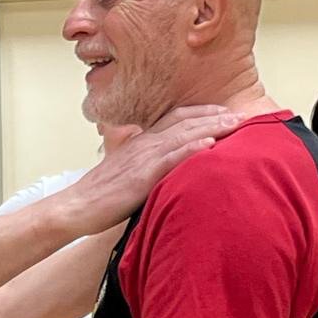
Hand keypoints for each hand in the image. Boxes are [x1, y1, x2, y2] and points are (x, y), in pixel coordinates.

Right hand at [65, 106, 236, 233]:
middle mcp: (144, 144)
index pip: (175, 118)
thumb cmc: (99, 194)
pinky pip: (170, 159)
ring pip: (182, 136)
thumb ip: (143, 162)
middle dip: (215, 116)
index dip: (202, 112)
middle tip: (242, 115)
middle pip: (185, 122)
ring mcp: (143, 159)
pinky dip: (191, 149)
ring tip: (235, 124)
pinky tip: (210, 144)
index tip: (223, 111)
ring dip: (211, 127)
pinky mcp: (141, 177)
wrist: (75, 206)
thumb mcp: (123, 170)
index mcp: (140, 142)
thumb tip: (159, 164)